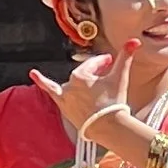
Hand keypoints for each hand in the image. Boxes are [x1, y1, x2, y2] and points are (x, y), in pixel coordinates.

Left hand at [29, 48, 147, 158]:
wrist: (107, 127)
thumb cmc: (113, 102)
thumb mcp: (119, 77)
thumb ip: (126, 57)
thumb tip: (134, 40)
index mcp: (82, 75)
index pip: (94, 63)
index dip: (104, 62)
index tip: (112, 61)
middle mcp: (70, 84)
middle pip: (84, 74)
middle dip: (95, 73)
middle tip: (107, 76)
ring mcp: (65, 97)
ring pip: (72, 85)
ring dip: (79, 83)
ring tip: (88, 86)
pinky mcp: (63, 107)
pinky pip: (50, 91)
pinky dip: (42, 81)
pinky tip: (33, 73)